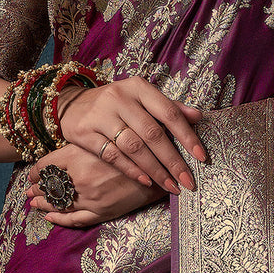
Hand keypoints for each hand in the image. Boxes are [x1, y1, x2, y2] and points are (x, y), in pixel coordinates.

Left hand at [26, 143, 165, 226]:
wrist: (162, 166)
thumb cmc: (137, 144)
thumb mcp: (109, 133)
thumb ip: (89, 135)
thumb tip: (65, 131)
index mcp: (77, 155)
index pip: (45, 165)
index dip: (37, 170)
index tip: (33, 172)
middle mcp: (78, 176)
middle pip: (48, 185)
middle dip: (37, 188)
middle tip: (28, 189)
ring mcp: (89, 196)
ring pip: (57, 203)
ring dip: (43, 203)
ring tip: (33, 202)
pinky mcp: (101, 211)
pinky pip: (74, 218)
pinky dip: (59, 218)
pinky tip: (49, 216)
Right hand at [58, 76, 204, 194]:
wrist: (72, 103)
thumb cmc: (116, 103)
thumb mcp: (141, 97)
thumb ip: (168, 107)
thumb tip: (198, 116)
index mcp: (139, 87)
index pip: (169, 112)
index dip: (187, 135)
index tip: (201, 157)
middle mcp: (120, 98)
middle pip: (152, 133)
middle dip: (173, 160)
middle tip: (187, 181)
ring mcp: (101, 115)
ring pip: (134, 146)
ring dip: (155, 170)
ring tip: (170, 185)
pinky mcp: (84, 132)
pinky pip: (112, 155)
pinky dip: (131, 170)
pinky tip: (146, 181)